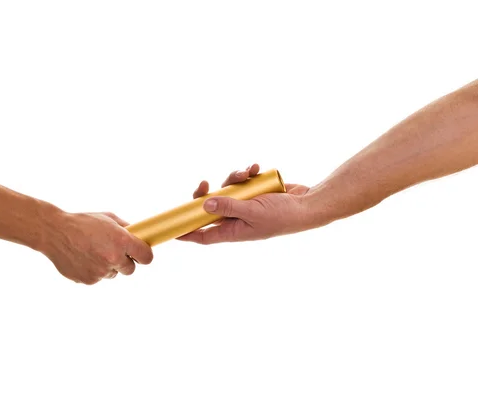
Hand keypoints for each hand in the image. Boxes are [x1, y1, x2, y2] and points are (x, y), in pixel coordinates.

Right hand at [38, 210, 152, 284]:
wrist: (54, 232)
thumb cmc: (82, 222)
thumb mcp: (107, 218)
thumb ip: (125, 228)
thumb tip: (138, 235)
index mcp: (121, 241)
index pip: (146, 257)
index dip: (144, 255)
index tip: (141, 254)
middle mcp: (113, 258)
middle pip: (131, 269)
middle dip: (125, 262)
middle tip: (113, 252)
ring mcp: (100, 271)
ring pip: (112, 273)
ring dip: (107, 266)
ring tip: (92, 251)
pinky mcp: (88, 280)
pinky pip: (97, 278)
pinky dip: (93, 270)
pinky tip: (83, 258)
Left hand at [178, 164, 315, 243]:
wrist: (309, 204)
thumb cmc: (283, 215)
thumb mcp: (253, 211)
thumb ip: (228, 207)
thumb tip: (204, 205)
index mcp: (234, 231)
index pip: (204, 235)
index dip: (187, 232)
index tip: (172, 229)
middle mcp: (237, 219)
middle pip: (211, 208)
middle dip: (206, 194)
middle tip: (203, 183)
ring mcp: (246, 205)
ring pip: (227, 190)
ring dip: (233, 178)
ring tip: (246, 172)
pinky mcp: (255, 192)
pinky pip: (243, 181)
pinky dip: (247, 173)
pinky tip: (255, 168)